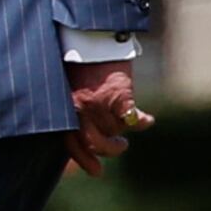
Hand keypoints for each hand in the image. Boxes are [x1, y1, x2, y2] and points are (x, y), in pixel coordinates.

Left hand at [65, 61, 153, 175]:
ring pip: (116, 130)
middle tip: (119, 145)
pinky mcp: (120, 96)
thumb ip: (73, 111)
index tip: (97, 172)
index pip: (71, 143)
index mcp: (63, 108)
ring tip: (127, 124)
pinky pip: (133, 119)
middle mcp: (80, 109)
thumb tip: (86, 138)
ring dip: (123, 129)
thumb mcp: (66, 88)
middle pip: (96, 143)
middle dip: (109, 149)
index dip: (84, 159)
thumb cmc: (77, 63)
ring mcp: (100, 103)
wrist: (92, 38)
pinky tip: (148, 120)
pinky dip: (143, 121)